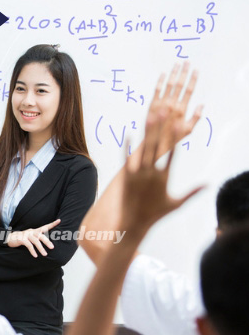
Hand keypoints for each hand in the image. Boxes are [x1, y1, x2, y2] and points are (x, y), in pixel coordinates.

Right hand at [7, 219, 60, 257]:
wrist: (10, 238)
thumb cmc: (23, 238)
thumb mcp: (31, 236)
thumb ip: (38, 238)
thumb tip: (48, 242)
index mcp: (35, 230)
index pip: (45, 226)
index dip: (52, 224)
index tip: (59, 220)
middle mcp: (32, 231)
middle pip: (41, 235)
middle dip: (47, 241)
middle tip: (52, 247)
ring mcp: (26, 235)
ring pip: (35, 241)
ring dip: (40, 248)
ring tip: (45, 254)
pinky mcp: (21, 239)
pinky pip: (28, 245)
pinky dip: (32, 251)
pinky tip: (35, 256)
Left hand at [121, 115, 203, 233]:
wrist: (132, 223)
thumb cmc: (155, 214)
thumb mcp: (176, 204)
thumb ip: (192, 192)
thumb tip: (209, 184)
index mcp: (164, 178)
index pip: (172, 155)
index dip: (176, 139)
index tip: (181, 124)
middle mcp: (150, 174)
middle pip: (157, 147)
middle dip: (161, 129)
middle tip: (165, 112)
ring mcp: (137, 174)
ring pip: (142, 149)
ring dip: (146, 132)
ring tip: (150, 116)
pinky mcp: (125, 176)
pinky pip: (125, 158)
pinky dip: (127, 146)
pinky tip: (129, 133)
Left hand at [147, 62, 202, 160]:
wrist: (153, 143)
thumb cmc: (172, 138)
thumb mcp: (187, 130)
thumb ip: (195, 117)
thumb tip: (201, 105)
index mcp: (181, 109)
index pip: (189, 90)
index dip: (193, 79)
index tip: (196, 70)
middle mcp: (171, 105)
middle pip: (179, 84)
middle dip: (184, 72)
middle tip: (187, 62)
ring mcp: (160, 104)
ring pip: (168, 85)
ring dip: (173, 74)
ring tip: (177, 64)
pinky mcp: (151, 105)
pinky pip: (156, 90)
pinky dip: (160, 81)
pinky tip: (163, 74)